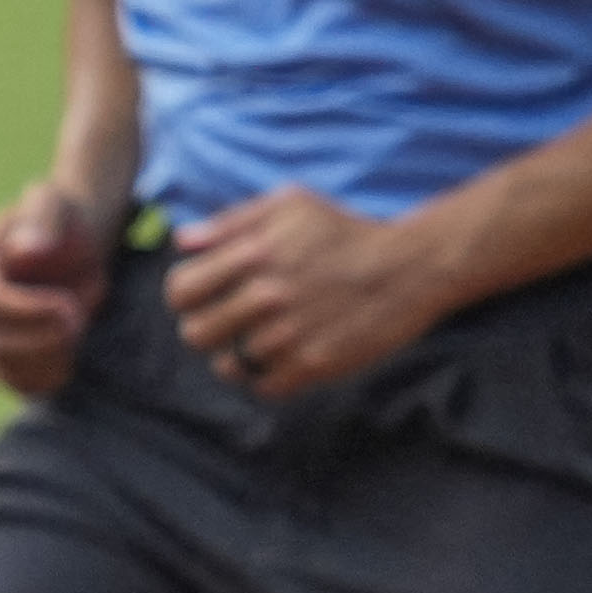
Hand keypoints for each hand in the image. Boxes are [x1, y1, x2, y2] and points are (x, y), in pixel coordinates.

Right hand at [0, 178, 111, 398]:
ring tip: (79, 332)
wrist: (66, 247)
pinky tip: (70, 358)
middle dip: (43, 340)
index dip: (31, 311)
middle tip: (81, 321)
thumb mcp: (54, 205)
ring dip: (49, 358)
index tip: (72, 308)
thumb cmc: (58, 220)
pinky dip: (45, 377)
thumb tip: (23, 251)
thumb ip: (41, 221)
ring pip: (3, 366)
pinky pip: (14, 382)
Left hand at [163, 188, 456, 398]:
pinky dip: (267, 375)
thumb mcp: (290, 206)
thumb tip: (182, 241)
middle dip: (207, 327)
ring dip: (241, 352)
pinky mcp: (314, 364)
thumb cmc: (346, 232)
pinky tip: (285, 354)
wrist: (412, 267)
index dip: (185, 296)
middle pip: (195, 334)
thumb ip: (230, 222)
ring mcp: (290, 333)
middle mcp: (267, 296)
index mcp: (254, 254)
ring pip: (228, 364)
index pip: (179, 291)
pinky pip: (263, 386)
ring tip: (266, 335)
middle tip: (230, 321)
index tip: (202, 297)